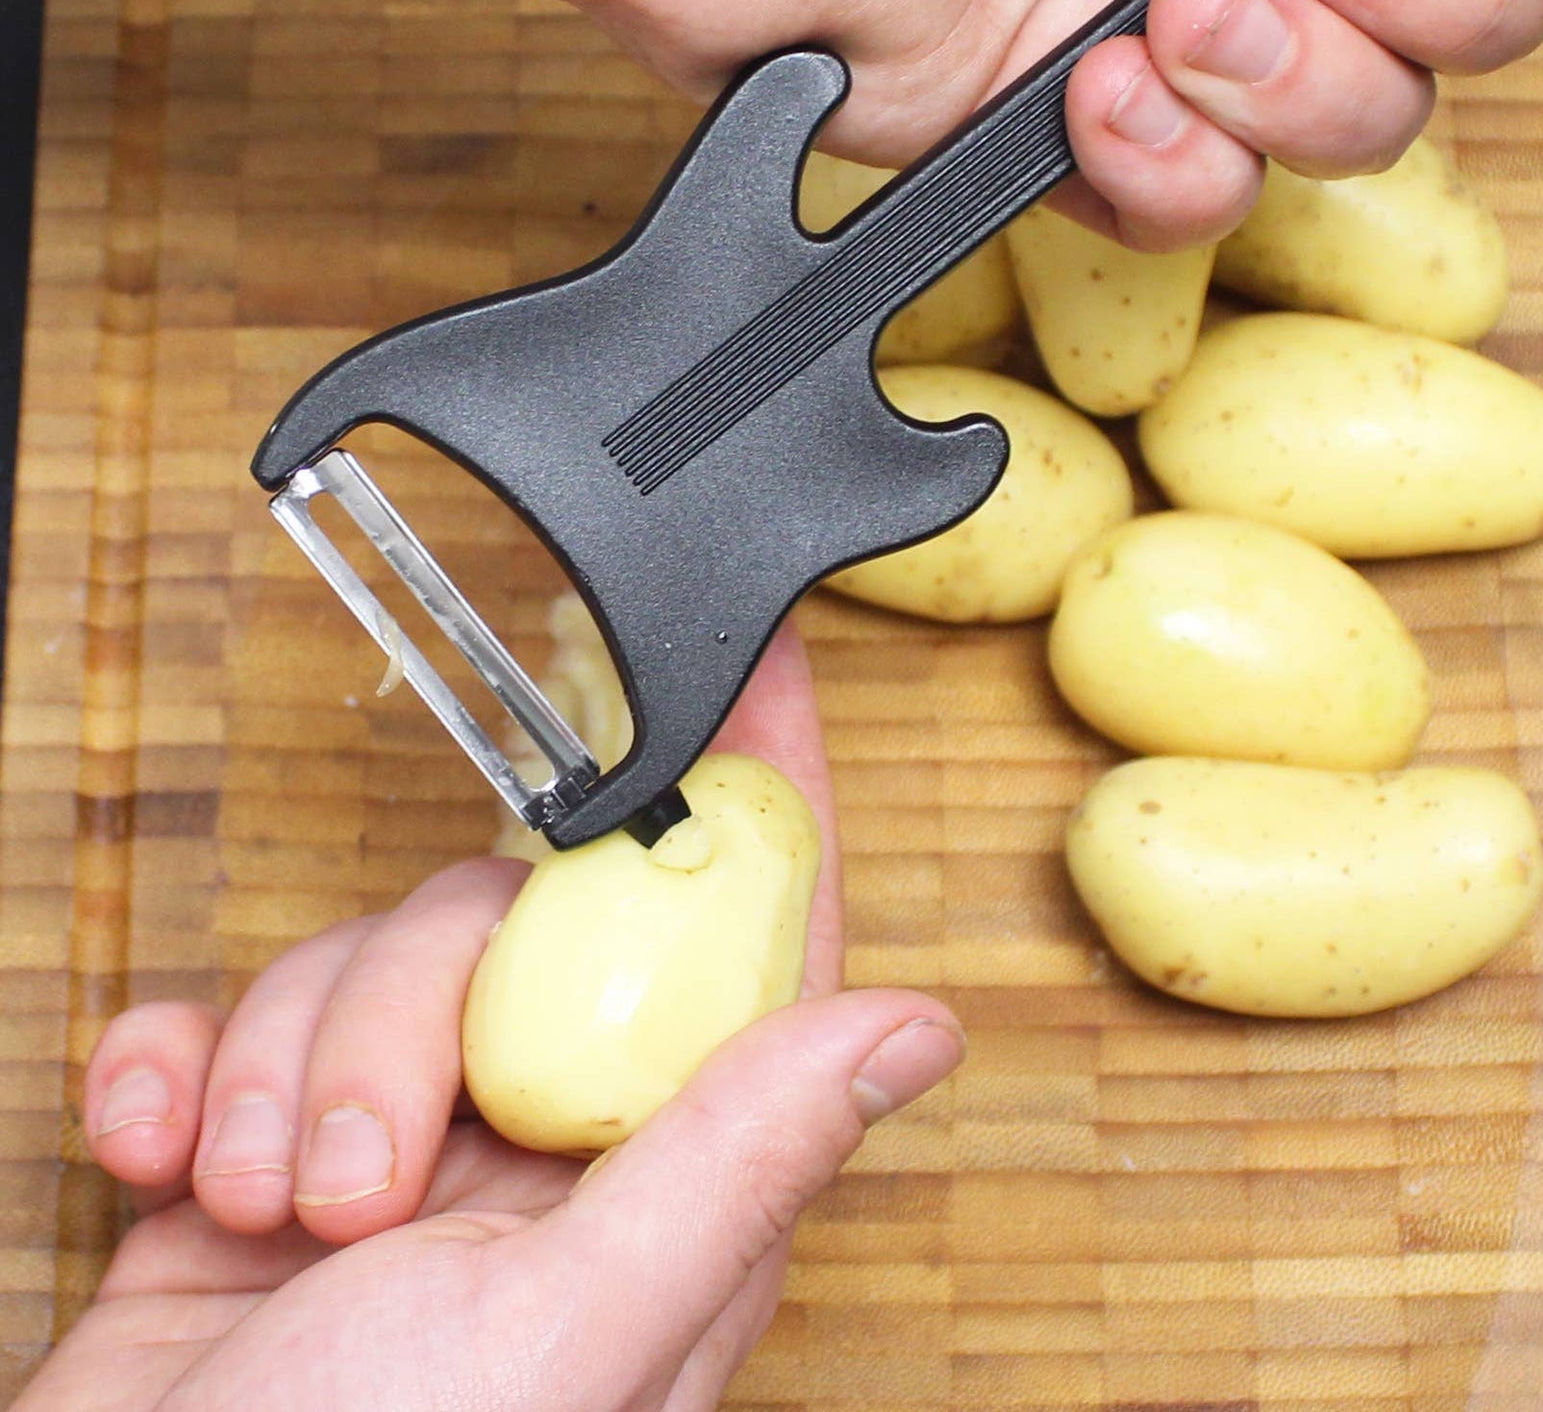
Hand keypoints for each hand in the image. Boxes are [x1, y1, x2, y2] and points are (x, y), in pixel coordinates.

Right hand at [22, 625, 963, 1411]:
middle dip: (412, 1009)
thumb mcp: (573, 1329)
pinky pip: (235, 1021)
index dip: (761, 799)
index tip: (766, 672)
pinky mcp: (256, 1160)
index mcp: (660, 1189)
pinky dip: (185, 1069)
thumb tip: (919, 1027)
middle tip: (363, 1171)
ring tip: (262, 1214)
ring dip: (288, 1064)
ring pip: (374, 960)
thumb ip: (735, 1160)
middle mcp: (545, 1160)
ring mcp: (400, 1155)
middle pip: (523, 925)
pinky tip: (165, 1154)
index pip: (748, 947)